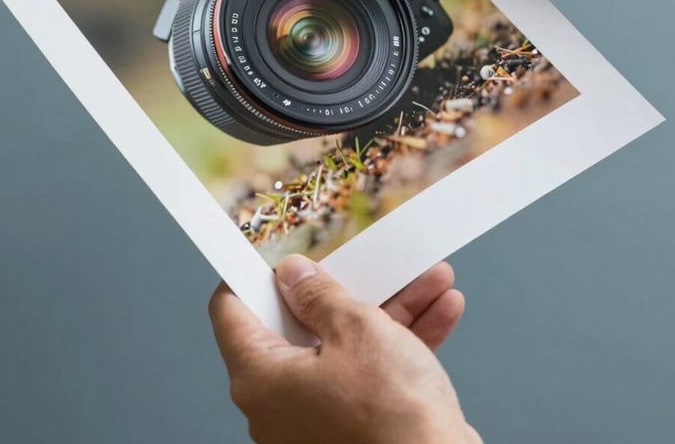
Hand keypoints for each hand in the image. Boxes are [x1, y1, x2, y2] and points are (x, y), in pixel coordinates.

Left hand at [209, 256, 480, 443]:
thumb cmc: (391, 419)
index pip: (232, 312)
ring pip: (349, 344)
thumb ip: (320, 294)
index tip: (273, 249)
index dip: (250, 273)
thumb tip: (295, 274)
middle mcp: (282, 403)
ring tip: (426, 279)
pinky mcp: (357, 427)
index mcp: (261, 378)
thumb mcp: (356, 330)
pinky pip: (373, 373)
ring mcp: (320, 417)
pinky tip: (441, 310)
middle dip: (347, 287)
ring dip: (392, 309)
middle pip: (302, 324)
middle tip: (363, 259)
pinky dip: (404, 342)